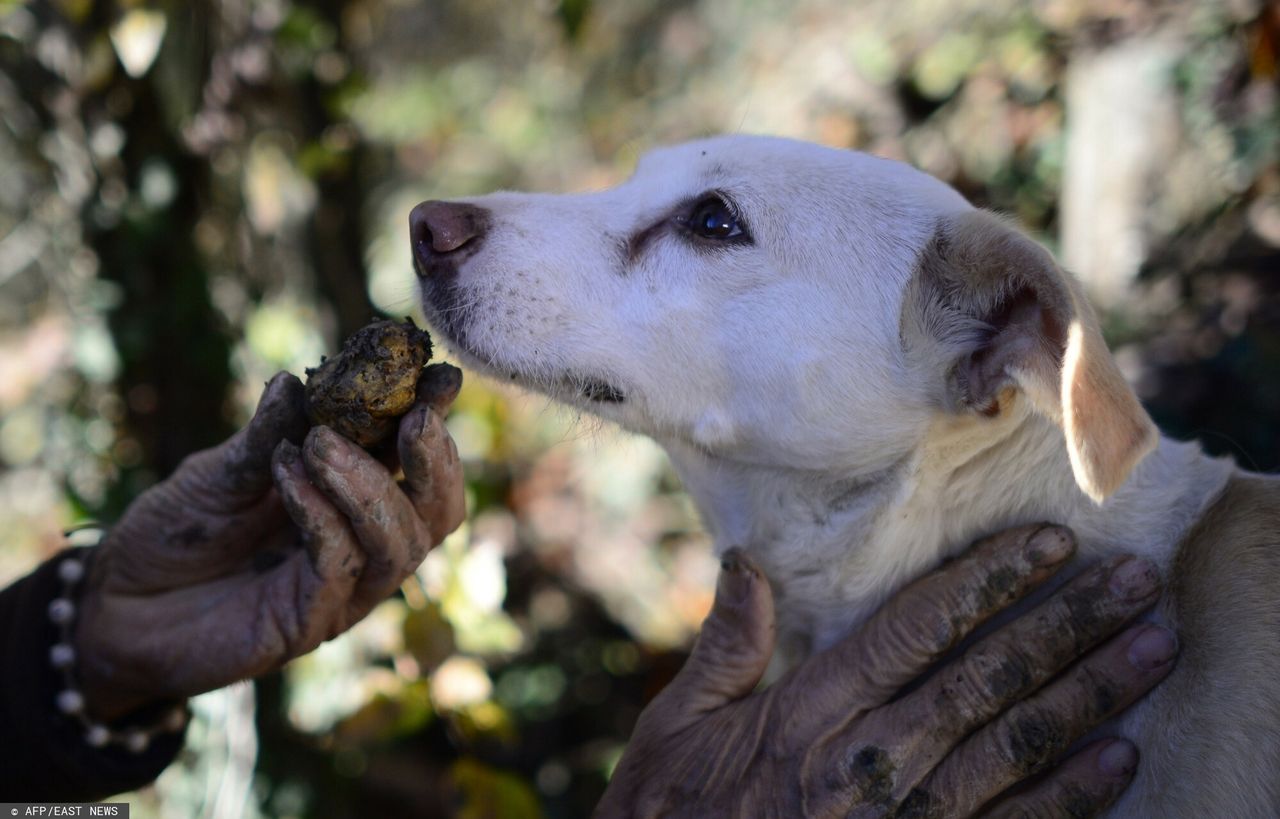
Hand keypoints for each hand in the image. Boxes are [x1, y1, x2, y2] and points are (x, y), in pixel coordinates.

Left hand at [74, 365, 466, 720]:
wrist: (116, 603)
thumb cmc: (177, 534)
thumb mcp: (221, 471)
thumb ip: (264, 436)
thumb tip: (293, 381)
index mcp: (352, 499)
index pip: (414, 460)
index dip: (436, 419)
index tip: (441, 375)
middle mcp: (361, 546)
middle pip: (437, 513)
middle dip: (436, 463)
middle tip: (414, 418)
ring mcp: (342, 590)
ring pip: (400, 544)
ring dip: (370, 486)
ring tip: (319, 443)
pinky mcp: (308, 624)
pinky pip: (339, 567)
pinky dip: (322, 515)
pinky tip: (287, 474)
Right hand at [598, 526, 1177, 817]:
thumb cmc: (668, 818)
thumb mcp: (675, 727)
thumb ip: (724, 646)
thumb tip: (747, 562)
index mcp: (808, 714)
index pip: (916, 629)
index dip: (988, 580)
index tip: (1048, 543)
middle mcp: (867, 764)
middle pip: (986, 678)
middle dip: (1068, 624)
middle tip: (1135, 580)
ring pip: (1015, 747)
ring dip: (1091, 694)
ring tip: (1152, 648)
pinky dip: (1071, 797)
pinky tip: (1119, 758)